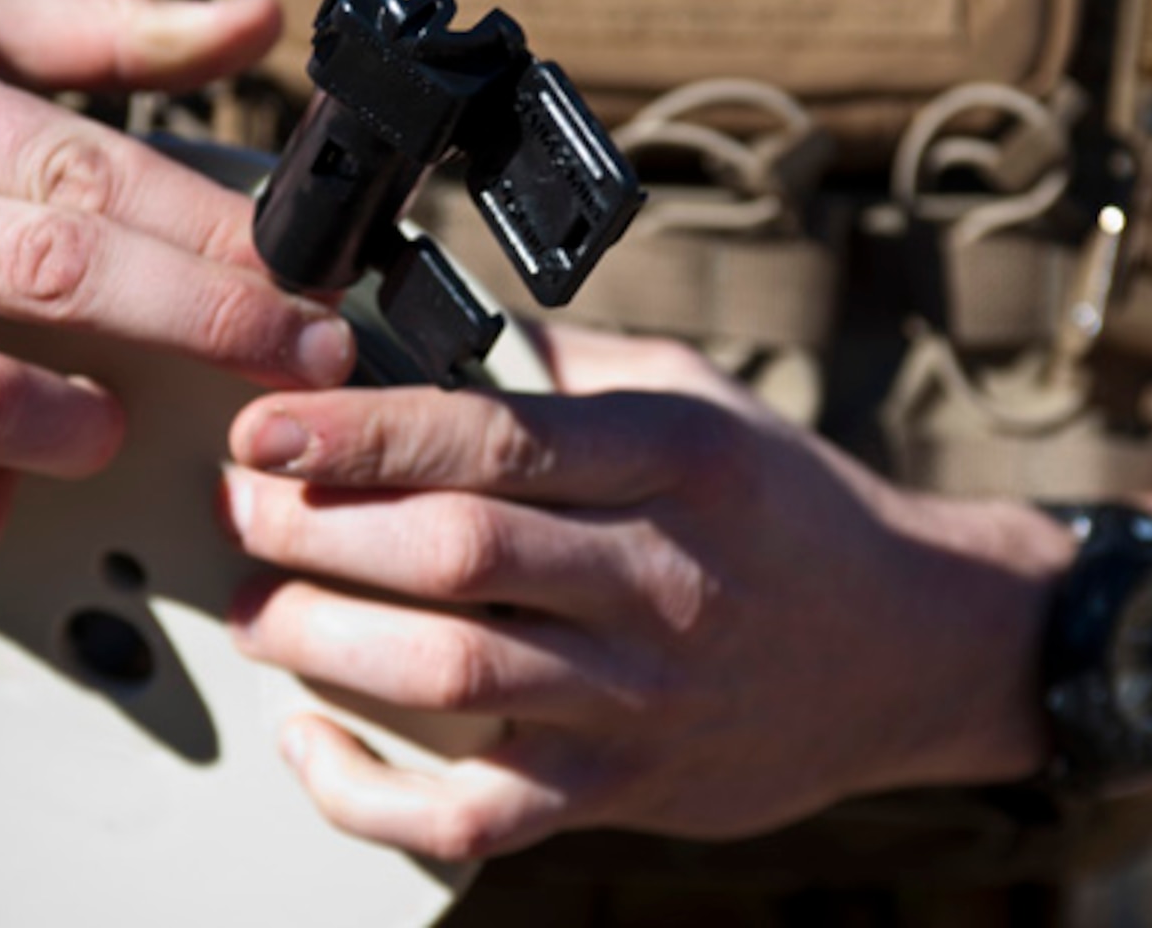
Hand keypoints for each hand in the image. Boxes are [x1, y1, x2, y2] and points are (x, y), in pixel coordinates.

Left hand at [221, 326, 1071, 859]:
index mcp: (677, 459)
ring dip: (325, 643)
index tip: (264, 427)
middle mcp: (662, 576)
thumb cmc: (784, 507)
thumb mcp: (698, 399)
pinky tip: (310, 743)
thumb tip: (419, 336)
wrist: (912, 647)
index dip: (361, 432)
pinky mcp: (626, 789)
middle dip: (318, 531)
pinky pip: (479, 815)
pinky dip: (373, 793)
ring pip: (456, 678)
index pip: (495, 439)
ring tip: (255, 607)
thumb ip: (565, 370)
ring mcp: (644, 695)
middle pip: (458, 556)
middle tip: (239, 510)